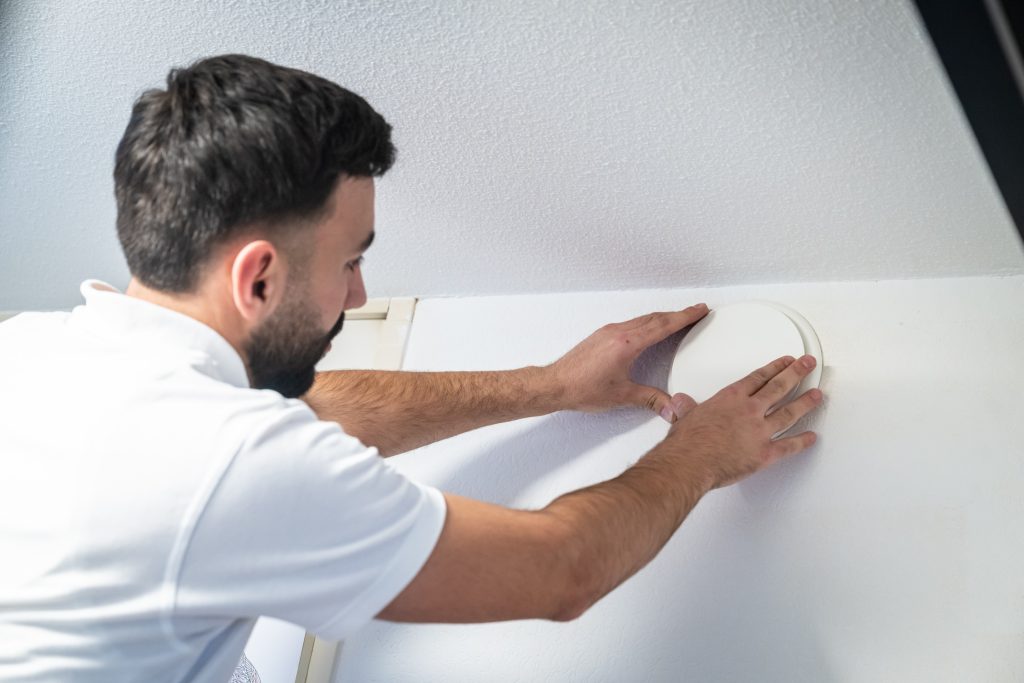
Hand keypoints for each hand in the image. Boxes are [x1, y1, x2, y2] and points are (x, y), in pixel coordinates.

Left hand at [547, 304, 710, 421]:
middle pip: (655, 318)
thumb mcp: (622, 395)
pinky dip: (646, 323)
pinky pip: (630, 323)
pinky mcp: (601, 336)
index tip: (700, 310)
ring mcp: (608, 332)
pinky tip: (648, 330)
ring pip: (642, 319)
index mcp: (628, 344)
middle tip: (695, 312)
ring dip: (662, 318)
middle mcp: (618, 332)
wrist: (554, 385)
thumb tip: (671, 408)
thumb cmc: (582, 389)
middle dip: (677, 314)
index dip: (685, 317)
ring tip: (676, 319)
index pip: (663, 326)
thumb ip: (650, 399)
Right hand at [666, 355, 823, 488]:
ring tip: (816, 395)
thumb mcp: (685, 416)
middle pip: (779, 387)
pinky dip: (802, 442)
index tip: (785, 361)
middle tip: (807, 365)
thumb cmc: (687, 442)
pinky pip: (788, 446)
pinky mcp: (765, 453)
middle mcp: (749, 410)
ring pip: (789, 413)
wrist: (690, 462)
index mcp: (731, 398)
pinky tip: (811, 437)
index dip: (774, 367)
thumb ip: (688, 408)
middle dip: (796, 373)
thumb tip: (681, 402)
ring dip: (805, 402)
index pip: (758, 377)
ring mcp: (760, 431)